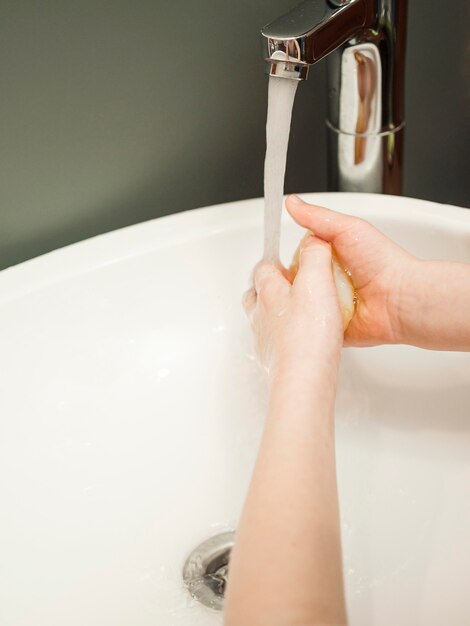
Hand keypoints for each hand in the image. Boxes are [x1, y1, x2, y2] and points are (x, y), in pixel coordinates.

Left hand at [243, 235, 342, 379]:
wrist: (302, 379)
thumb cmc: (307, 334)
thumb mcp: (317, 281)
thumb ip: (315, 256)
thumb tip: (313, 242)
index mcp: (268, 291)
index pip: (263, 267)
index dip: (276, 260)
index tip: (288, 258)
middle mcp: (260, 315)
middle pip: (257, 293)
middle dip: (271, 286)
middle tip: (291, 284)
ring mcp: (265, 338)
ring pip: (265, 318)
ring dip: (278, 312)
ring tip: (299, 311)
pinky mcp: (274, 360)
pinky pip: (276, 341)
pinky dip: (286, 336)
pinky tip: (304, 339)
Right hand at [286, 194, 416, 346]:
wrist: (399, 298)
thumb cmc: (382, 262)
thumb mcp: (347, 229)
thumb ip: (317, 217)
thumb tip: (292, 203)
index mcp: (333, 257)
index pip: (301, 255)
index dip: (294, 256)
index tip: (289, 257)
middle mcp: (330, 280)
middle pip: (298, 279)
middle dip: (296, 279)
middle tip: (301, 278)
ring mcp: (331, 304)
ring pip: (302, 302)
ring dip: (302, 299)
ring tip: (304, 296)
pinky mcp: (331, 325)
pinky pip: (311, 323)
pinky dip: (309, 319)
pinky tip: (307, 314)